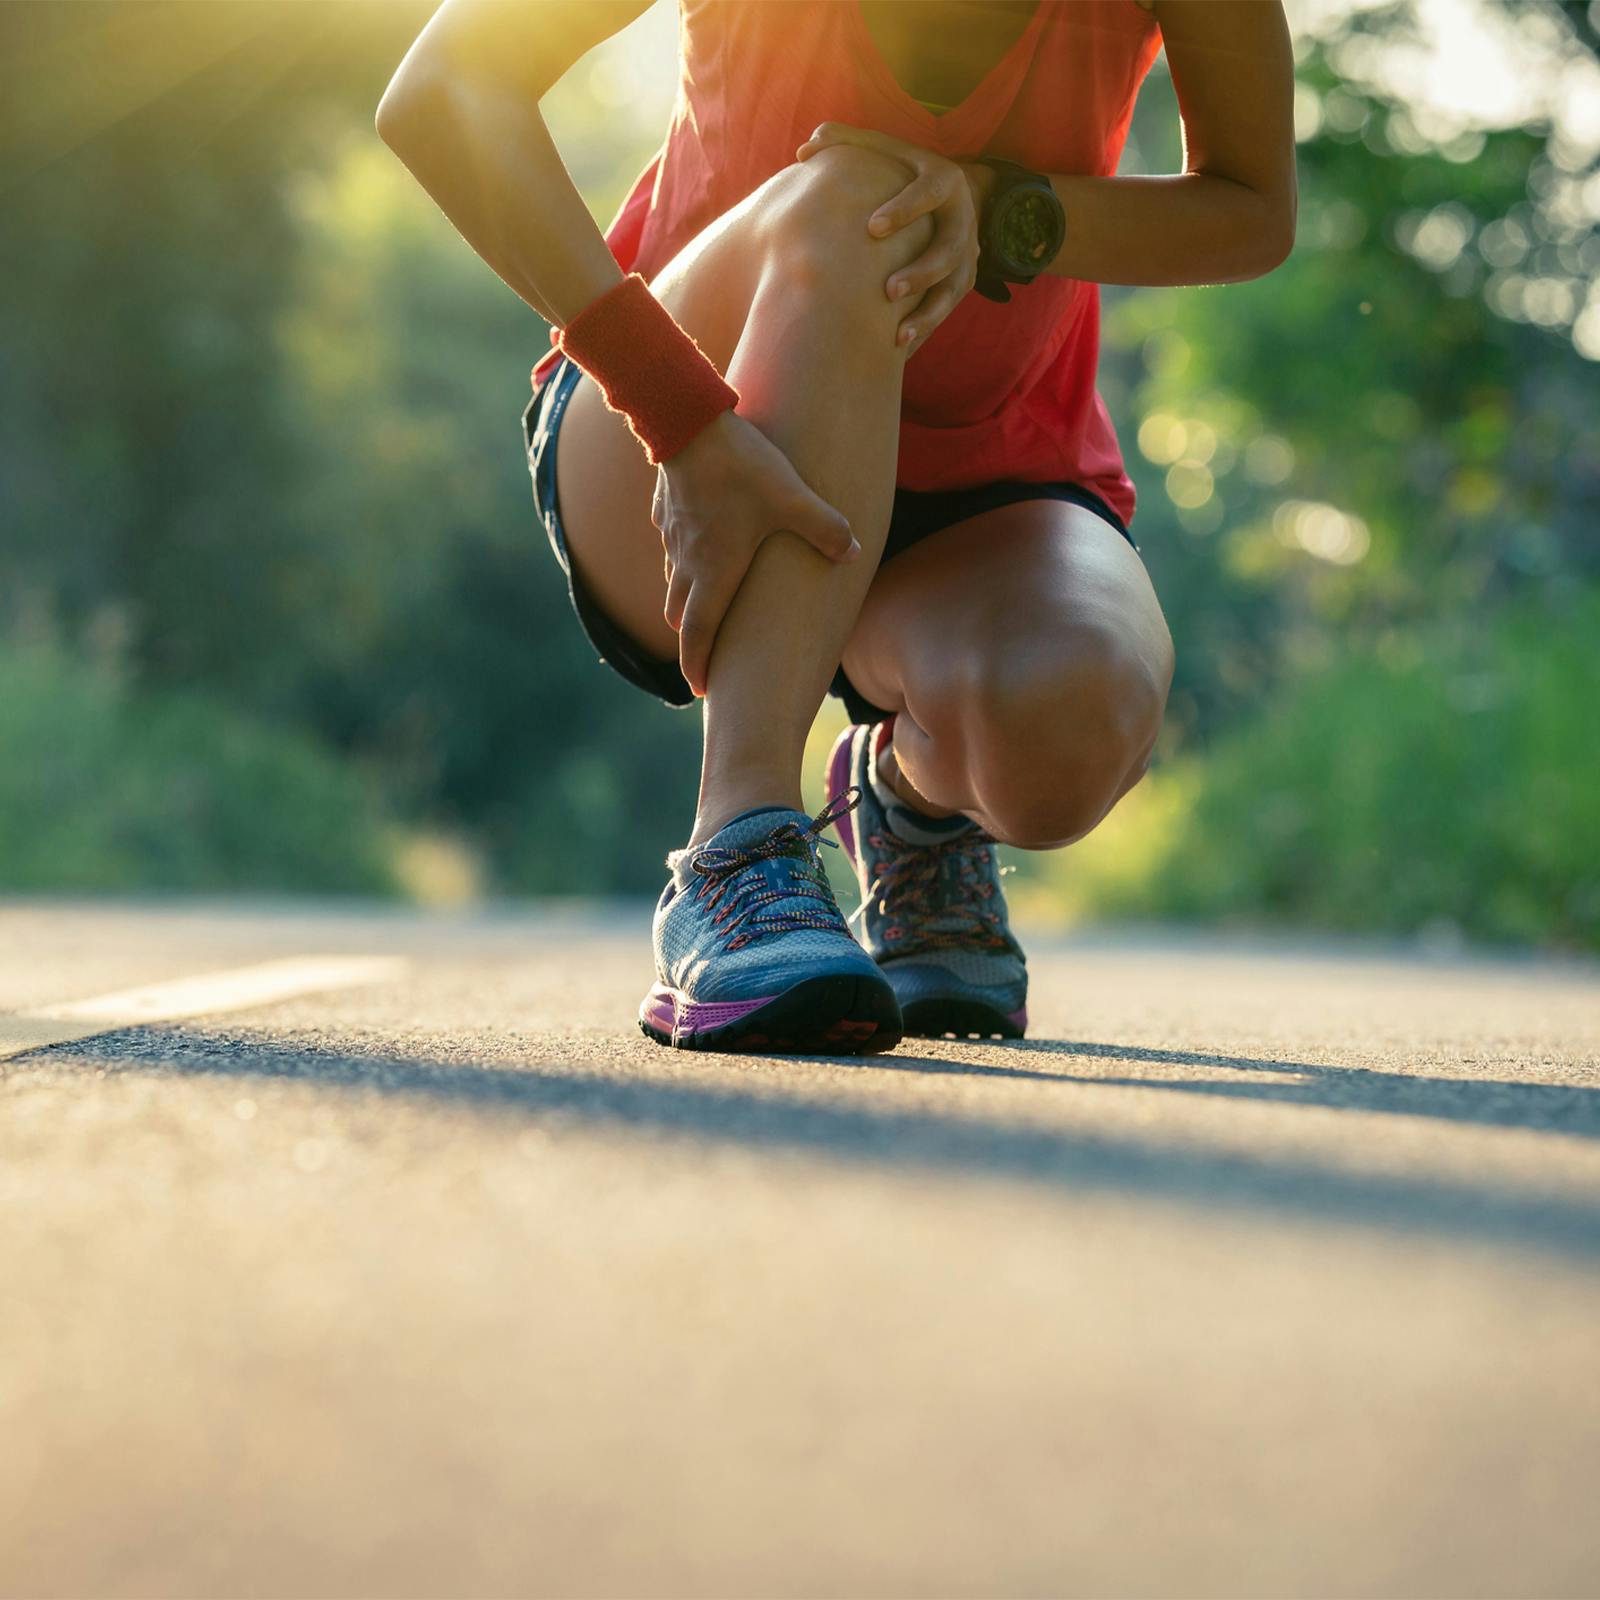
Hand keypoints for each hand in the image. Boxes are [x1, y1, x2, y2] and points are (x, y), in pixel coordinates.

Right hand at [653, 409, 858, 696]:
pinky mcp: (666, 511)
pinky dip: (683, 560)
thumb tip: (853, 552)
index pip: (699, 635)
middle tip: (706, 657)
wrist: (686, 419)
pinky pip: (672, 547)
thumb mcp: (793, 498)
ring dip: (688, 601)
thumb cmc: (741, 466)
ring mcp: (672, 537)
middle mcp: (687, 563)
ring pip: (674, 582)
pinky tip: (700, 546)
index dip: (699, 667)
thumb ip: (826, 528)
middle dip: (693, 640)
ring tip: (706, 607)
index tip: (701, 690)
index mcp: (715, 572)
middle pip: (682, 616)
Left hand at [795, 123, 993, 351]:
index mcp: (942, 180)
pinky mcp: (963, 280)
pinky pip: (947, 310)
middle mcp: (962, 217)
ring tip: (899, 334)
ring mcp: (967, 253)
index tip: (872, 228)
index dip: (904, 209)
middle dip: (922, 270)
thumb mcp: (884, 149)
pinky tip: (899, 350)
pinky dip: (925, 329)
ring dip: (929, 312)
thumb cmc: (903, 170)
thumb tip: (803, 150)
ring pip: (954, 288)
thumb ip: (846, 142)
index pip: (929, 192)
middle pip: (950, 248)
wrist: (952, 193)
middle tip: (889, 291)